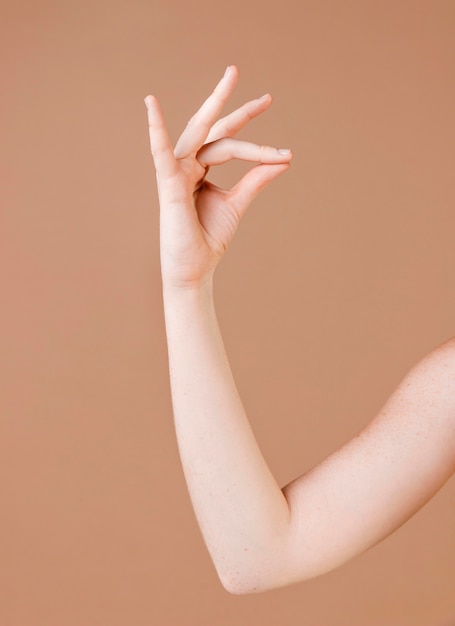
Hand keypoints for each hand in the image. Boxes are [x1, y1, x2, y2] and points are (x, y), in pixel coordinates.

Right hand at [144, 65, 292, 289]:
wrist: (195, 269)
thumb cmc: (209, 238)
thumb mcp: (237, 204)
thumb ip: (255, 180)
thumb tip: (282, 160)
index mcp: (201, 170)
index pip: (229, 145)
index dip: (258, 145)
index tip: (287, 155)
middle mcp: (188, 165)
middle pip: (215, 130)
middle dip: (236, 107)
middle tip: (255, 86)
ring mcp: (177, 172)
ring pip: (205, 137)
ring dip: (217, 105)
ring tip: (232, 77)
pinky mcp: (168, 184)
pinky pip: (161, 153)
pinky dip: (155, 129)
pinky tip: (150, 103)